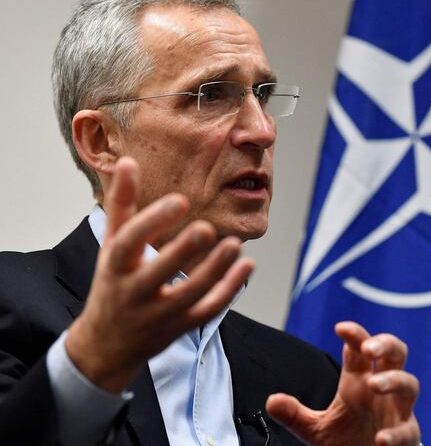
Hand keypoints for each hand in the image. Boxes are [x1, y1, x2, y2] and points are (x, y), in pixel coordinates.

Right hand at [65, 156, 253, 391]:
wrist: (108, 345)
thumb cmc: (114, 281)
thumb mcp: (112, 243)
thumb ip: (122, 203)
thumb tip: (128, 161)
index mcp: (114, 266)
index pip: (128, 243)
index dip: (153, 221)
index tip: (180, 199)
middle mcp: (133, 292)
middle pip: (158, 273)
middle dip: (183, 252)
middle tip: (208, 227)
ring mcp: (158, 314)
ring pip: (190, 295)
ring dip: (215, 270)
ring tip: (236, 244)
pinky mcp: (181, 328)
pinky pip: (208, 310)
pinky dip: (229, 289)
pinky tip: (248, 264)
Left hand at [266, 321, 420, 445]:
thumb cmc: (349, 440)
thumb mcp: (317, 429)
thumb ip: (296, 415)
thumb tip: (271, 401)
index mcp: (359, 382)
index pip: (360, 350)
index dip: (355, 335)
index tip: (340, 328)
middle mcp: (381, 391)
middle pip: (395, 353)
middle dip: (385, 344)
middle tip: (369, 348)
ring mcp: (397, 411)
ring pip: (409, 384)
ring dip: (394, 380)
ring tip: (375, 384)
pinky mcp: (407, 436)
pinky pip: (408, 430)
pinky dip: (396, 434)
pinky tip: (381, 438)